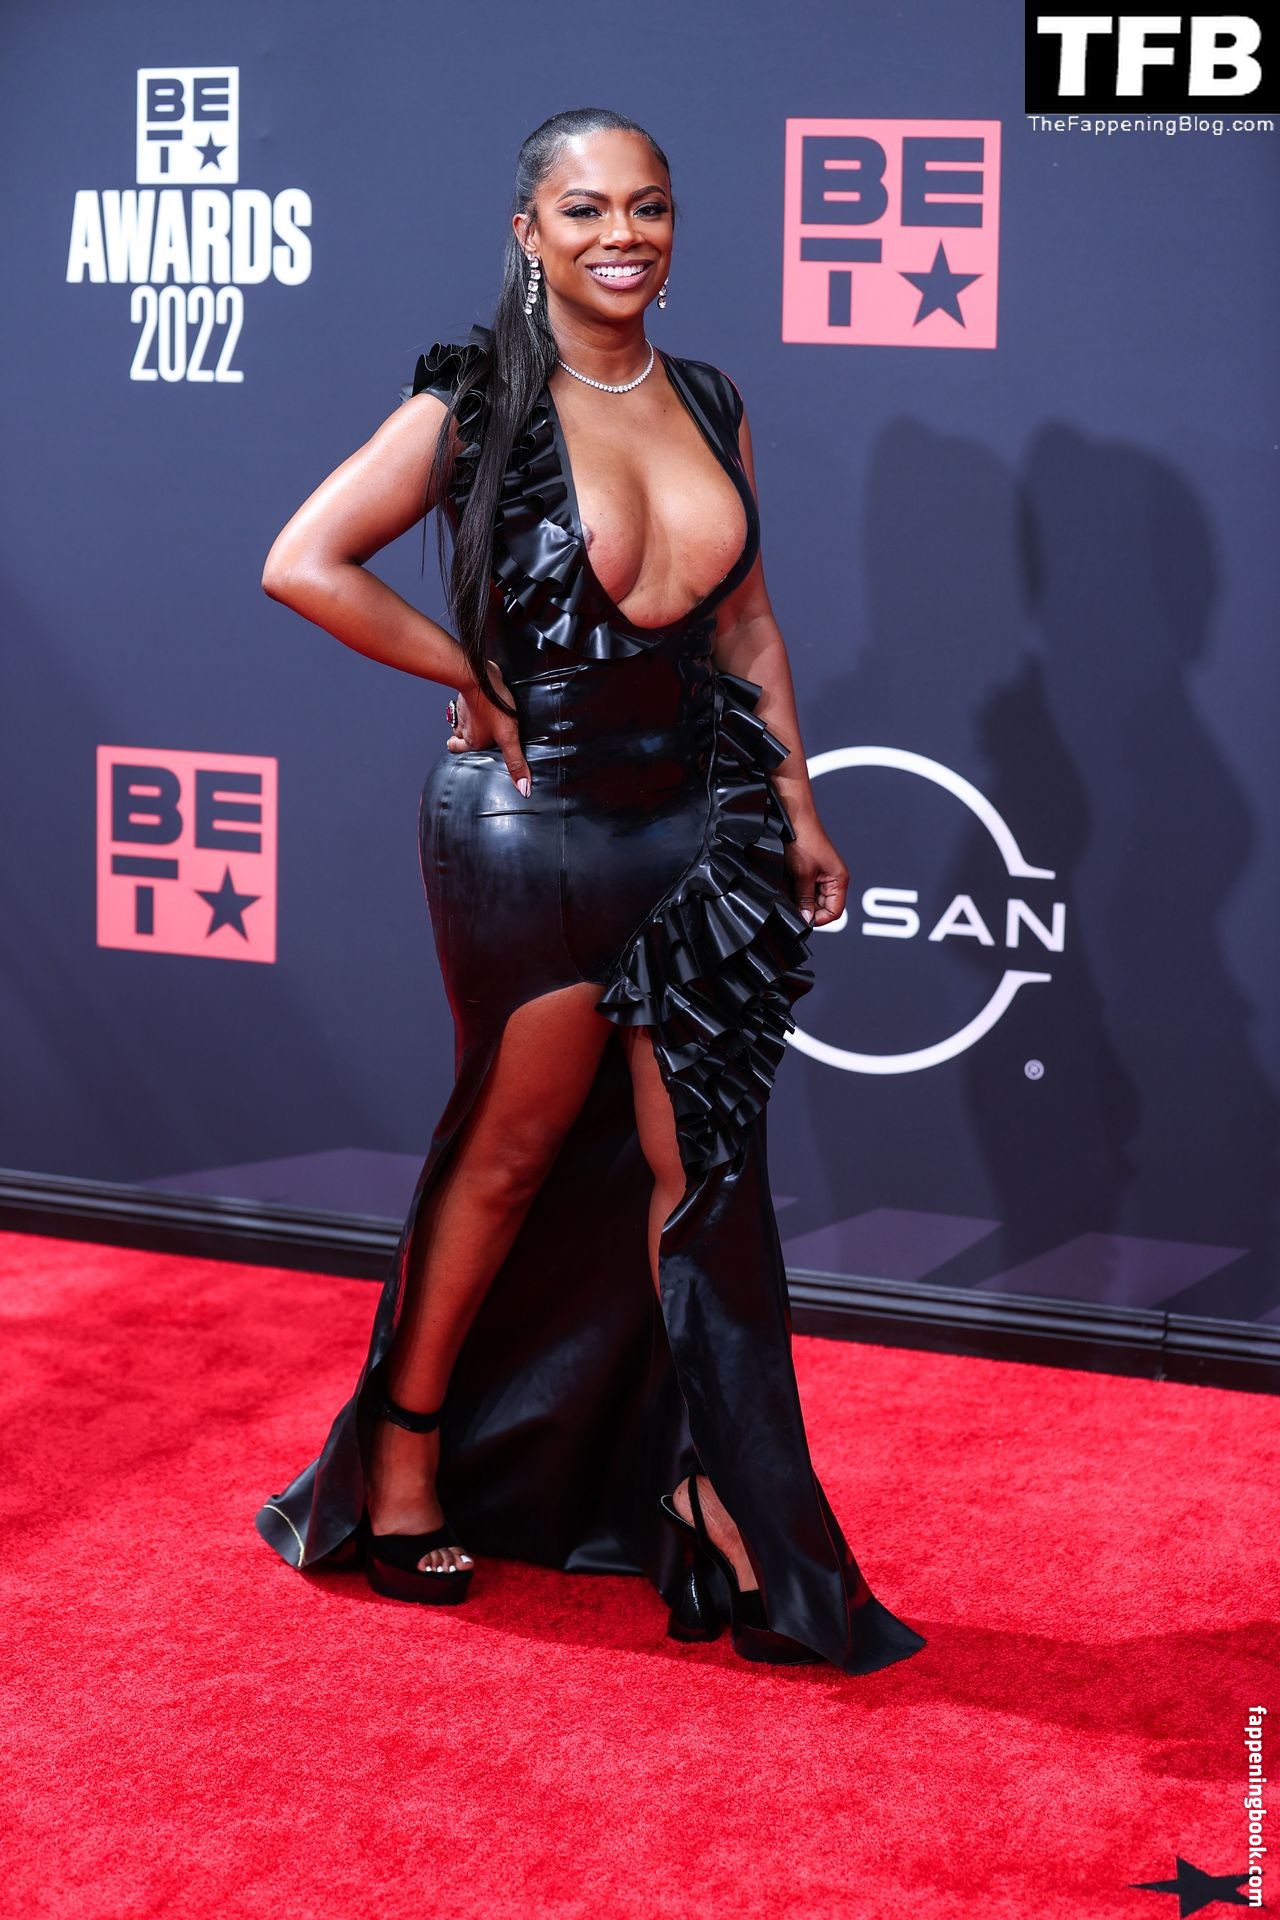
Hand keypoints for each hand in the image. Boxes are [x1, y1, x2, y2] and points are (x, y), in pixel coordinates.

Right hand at [445, 659, 531, 796]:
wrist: (479, 676)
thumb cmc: (492, 705)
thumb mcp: (509, 737)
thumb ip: (515, 762)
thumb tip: (523, 788)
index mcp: (471, 741)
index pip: (457, 751)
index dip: (462, 752)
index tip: (470, 754)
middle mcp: (463, 728)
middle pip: (457, 737)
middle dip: (463, 739)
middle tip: (477, 739)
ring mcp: (463, 711)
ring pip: (460, 721)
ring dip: (468, 722)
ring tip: (483, 721)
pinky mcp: (467, 695)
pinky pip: (466, 704)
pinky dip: (472, 706)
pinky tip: (485, 704)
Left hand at [785, 820, 847, 928]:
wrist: (795, 819)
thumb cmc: (803, 841)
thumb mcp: (802, 875)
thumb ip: (805, 899)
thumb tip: (806, 919)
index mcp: (839, 880)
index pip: (835, 911)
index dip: (819, 919)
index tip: (803, 920)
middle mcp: (834, 879)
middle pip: (825, 907)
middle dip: (810, 910)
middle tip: (793, 908)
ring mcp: (824, 875)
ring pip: (815, 899)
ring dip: (803, 900)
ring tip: (790, 894)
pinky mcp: (813, 870)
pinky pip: (808, 889)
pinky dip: (799, 892)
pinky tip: (789, 887)